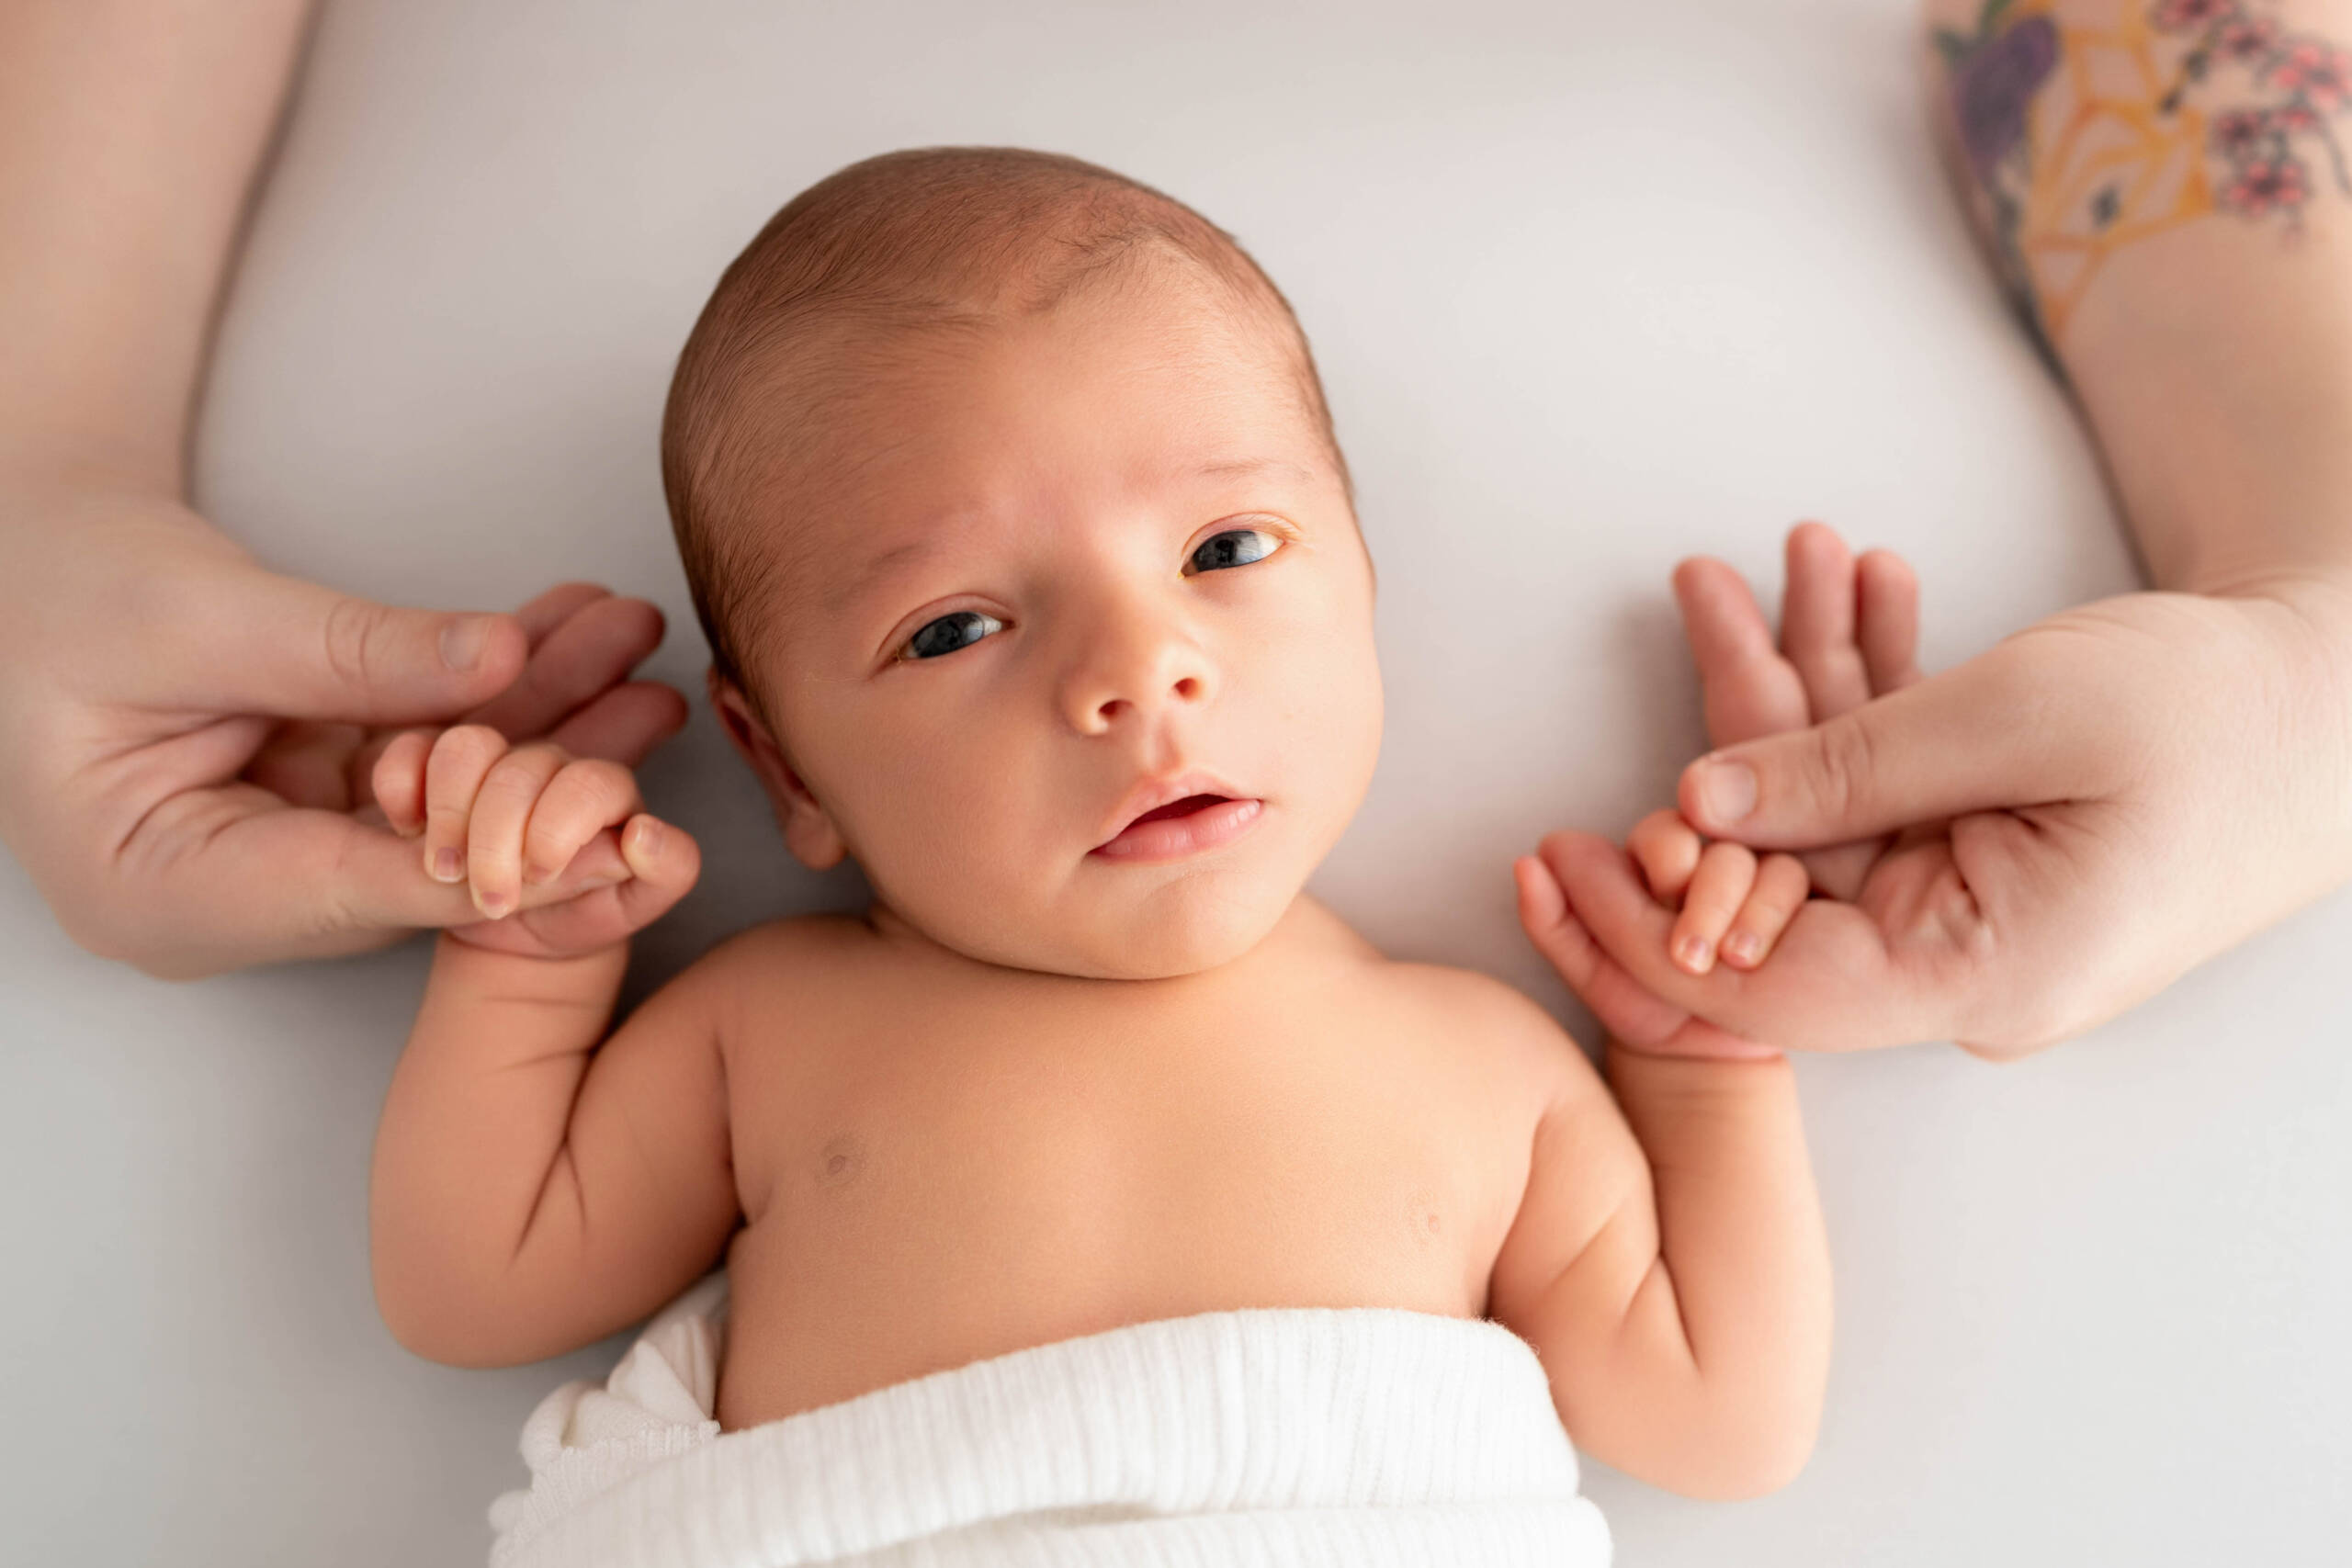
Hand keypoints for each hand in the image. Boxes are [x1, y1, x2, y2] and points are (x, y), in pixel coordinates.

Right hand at [0, 486, 689, 978]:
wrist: (29, 551)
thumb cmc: (65, 589)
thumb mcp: (198, 617)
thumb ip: (351, 651)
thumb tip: (503, 661)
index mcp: (162, 892)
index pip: (357, 891)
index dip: (496, 866)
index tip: (614, 841)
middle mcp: (230, 898)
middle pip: (420, 854)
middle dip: (547, 780)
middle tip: (658, 716)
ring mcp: (281, 851)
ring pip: (445, 801)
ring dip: (547, 726)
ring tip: (641, 658)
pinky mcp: (321, 800)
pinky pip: (433, 756)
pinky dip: (503, 697)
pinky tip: (583, 640)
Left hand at [1538, 526, 2351, 1056]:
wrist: (2350, 696)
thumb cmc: (2222, 711)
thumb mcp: (2021, 719)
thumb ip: (1842, 768)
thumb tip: (1689, 806)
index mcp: (1973, 976)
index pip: (1759, 989)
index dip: (1648, 920)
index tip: (1568, 834)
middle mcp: (1957, 968)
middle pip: (1780, 873)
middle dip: (1738, 722)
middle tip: (1699, 584)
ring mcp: (1968, 912)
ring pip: (1829, 809)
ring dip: (1806, 676)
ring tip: (1788, 549)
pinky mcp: (1980, 854)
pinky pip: (1888, 783)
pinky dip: (1869, 691)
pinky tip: (1856, 585)